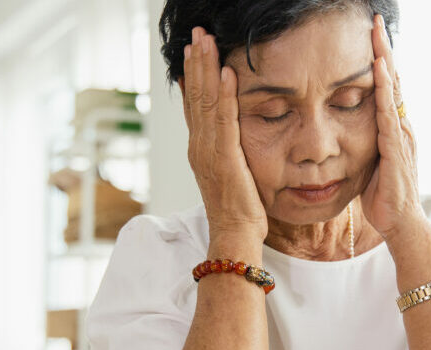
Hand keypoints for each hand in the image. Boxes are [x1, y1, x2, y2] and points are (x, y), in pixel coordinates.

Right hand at [182, 27, 267, 241]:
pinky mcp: (224, 157)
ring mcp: (208, 151)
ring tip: (206, 40)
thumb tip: (231, 135)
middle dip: (196, 62)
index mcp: (200, 149)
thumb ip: (227, 151)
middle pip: (195, 95)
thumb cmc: (238, 210)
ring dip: (206, 68)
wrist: (234, 235)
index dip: (192, 75)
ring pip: (205, 101)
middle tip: (197, 33)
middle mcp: (199, 146)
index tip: (194, 50)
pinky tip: (227, 72)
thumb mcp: (230, 173)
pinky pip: (225, 119)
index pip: (193, 104)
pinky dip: (225, 93)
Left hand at [361, 14, 424, 243]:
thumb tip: (345, 131)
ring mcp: (401, 136)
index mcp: (393, 128)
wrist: (400, 224)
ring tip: (378, 36)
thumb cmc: (383, 197)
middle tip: (376, 21)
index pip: (387, 87)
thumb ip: (363, 142)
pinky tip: (380, 73)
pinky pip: (388, 114)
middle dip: (384, 50)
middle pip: (394, 80)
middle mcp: (400, 126)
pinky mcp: (395, 149)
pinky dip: (385, 91)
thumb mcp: (369, 162)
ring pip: (394, 91)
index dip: (380, 60)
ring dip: (385, 62)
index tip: (371, 35)